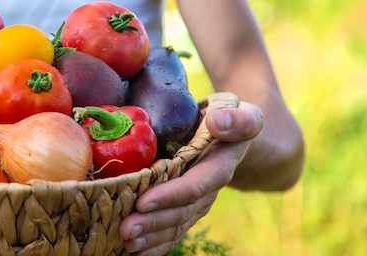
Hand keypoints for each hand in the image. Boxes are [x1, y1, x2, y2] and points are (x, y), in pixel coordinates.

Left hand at [119, 102, 262, 254]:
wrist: (228, 133)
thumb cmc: (229, 118)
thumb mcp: (242, 113)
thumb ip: (238, 119)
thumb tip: (219, 123)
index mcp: (220, 167)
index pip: (195, 185)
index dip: (170, 196)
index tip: (143, 201)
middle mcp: (209, 190)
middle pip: (180, 212)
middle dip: (152, 223)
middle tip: (125, 229)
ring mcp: (197, 203)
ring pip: (174, 225)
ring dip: (150, 236)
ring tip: (126, 241)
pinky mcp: (185, 208)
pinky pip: (172, 230)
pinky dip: (155, 243)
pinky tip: (135, 251)